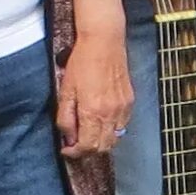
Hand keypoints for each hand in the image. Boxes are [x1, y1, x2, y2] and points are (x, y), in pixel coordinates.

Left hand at [56, 22, 132, 157]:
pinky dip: (112, 130)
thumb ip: (66, 118)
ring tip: (89, 133)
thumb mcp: (66, 91)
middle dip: (88, 150)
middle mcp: (110, 113)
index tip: (67, 150)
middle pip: (103, 147)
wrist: (104, 42)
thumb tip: (68, 137)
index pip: (87, 146)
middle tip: (76, 144)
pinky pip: (123, 125)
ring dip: (101, 141)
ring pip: (115, 139)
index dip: (75, 153)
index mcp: (93, 111)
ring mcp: (123, 108)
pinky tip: (102, 121)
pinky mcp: (130, 101)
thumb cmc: (82, 62)